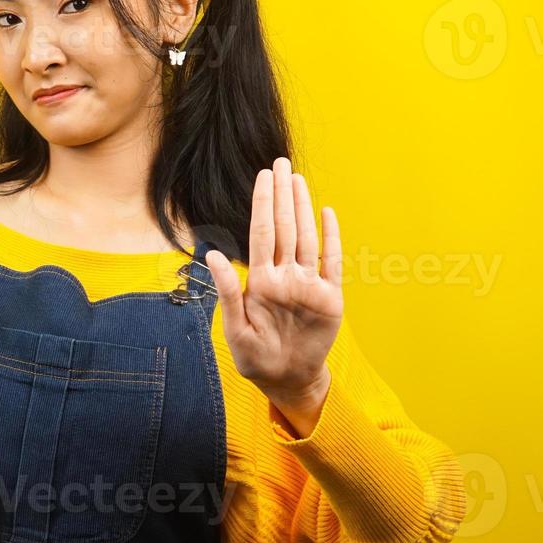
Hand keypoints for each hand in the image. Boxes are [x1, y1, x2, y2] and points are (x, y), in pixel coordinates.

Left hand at [203, 156, 342, 407]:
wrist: (286, 380)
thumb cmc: (256, 358)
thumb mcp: (235, 328)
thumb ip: (226, 291)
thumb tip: (210, 255)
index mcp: (261, 281)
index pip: (261, 234)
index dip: (262, 204)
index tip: (263, 176)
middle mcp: (285, 277)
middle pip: (284, 228)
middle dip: (282, 195)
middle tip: (281, 162)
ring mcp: (308, 285)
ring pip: (306, 238)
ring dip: (303, 208)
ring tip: (298, 180)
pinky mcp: (329, 297)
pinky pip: (333, 262)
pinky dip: (331, 238)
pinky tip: (327, 214)